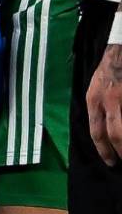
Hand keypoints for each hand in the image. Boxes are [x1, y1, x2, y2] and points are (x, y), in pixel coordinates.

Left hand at [87, 39, 121, 164]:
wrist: (119, 50)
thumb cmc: (106, 72)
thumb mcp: (94, 90)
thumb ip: (98, 110)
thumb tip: (103, 135)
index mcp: (94, 101)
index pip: (97, 132)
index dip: (104, 150)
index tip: (111, 162)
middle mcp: (109, 100)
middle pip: (115, 133)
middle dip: (121, 150)